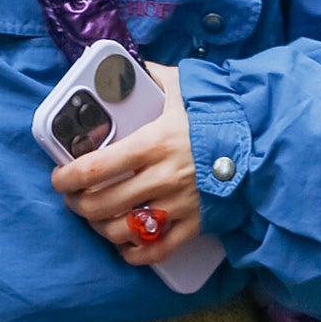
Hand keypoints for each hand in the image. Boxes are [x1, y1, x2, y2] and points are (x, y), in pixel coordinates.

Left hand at [49, 61, 204, 271]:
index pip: (94, 169)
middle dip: (77, 205)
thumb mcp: (184, 87)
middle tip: (73, 199)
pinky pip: (155, 251)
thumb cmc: (218, 115)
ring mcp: (177, 206)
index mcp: (153, 144)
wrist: (261, 143)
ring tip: (95, 219)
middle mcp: (161, 179)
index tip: (59, 178)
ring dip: (100, 228)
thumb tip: (125, 68)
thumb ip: (152, 77)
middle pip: (100, 205)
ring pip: (122, 231)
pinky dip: (133, 254)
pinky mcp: (194, 225)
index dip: (67, 178)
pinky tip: (124, 245)